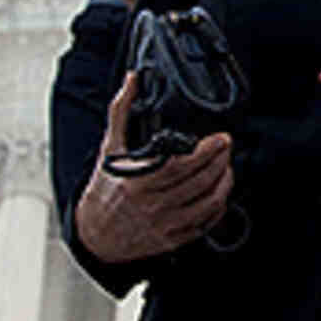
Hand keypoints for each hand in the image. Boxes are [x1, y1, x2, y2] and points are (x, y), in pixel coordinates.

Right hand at [74, 72, 234, 263]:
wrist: (94, 233)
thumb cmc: (104, 188)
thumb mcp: (110, 148)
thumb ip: (121, 111)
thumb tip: (132, 80)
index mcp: (137, 181)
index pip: (181, 165)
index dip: (207, 152)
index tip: (220, 139)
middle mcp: (152, 204)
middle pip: (199, 182)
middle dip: (220, 161)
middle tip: (227, 148)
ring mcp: (163, 225)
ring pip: (207, 203)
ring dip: (223, 183)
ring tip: (226, 167)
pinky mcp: (171, 240)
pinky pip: (204, 224)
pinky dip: (217, 207)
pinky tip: (218, 193)